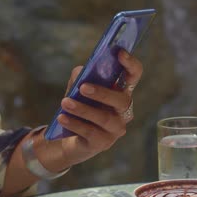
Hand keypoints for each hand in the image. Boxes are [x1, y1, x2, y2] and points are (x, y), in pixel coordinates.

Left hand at [33, 50, 142, 171]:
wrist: (70, 139)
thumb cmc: (79, 108)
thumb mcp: (77, 90)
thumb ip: (81, 78)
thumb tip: (81, 73)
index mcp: (121, 93)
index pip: (134, 76)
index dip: (131, 64)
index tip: (120, 53)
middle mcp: (123, 111)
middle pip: (121, 100)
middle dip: (102, 93)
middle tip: (83, 87)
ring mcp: (115, 129)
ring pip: (104, 118)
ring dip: (83, 109)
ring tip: (65, 102)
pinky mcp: (103, 143)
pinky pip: (91, 132)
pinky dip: (75, 123)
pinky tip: (62, 117)